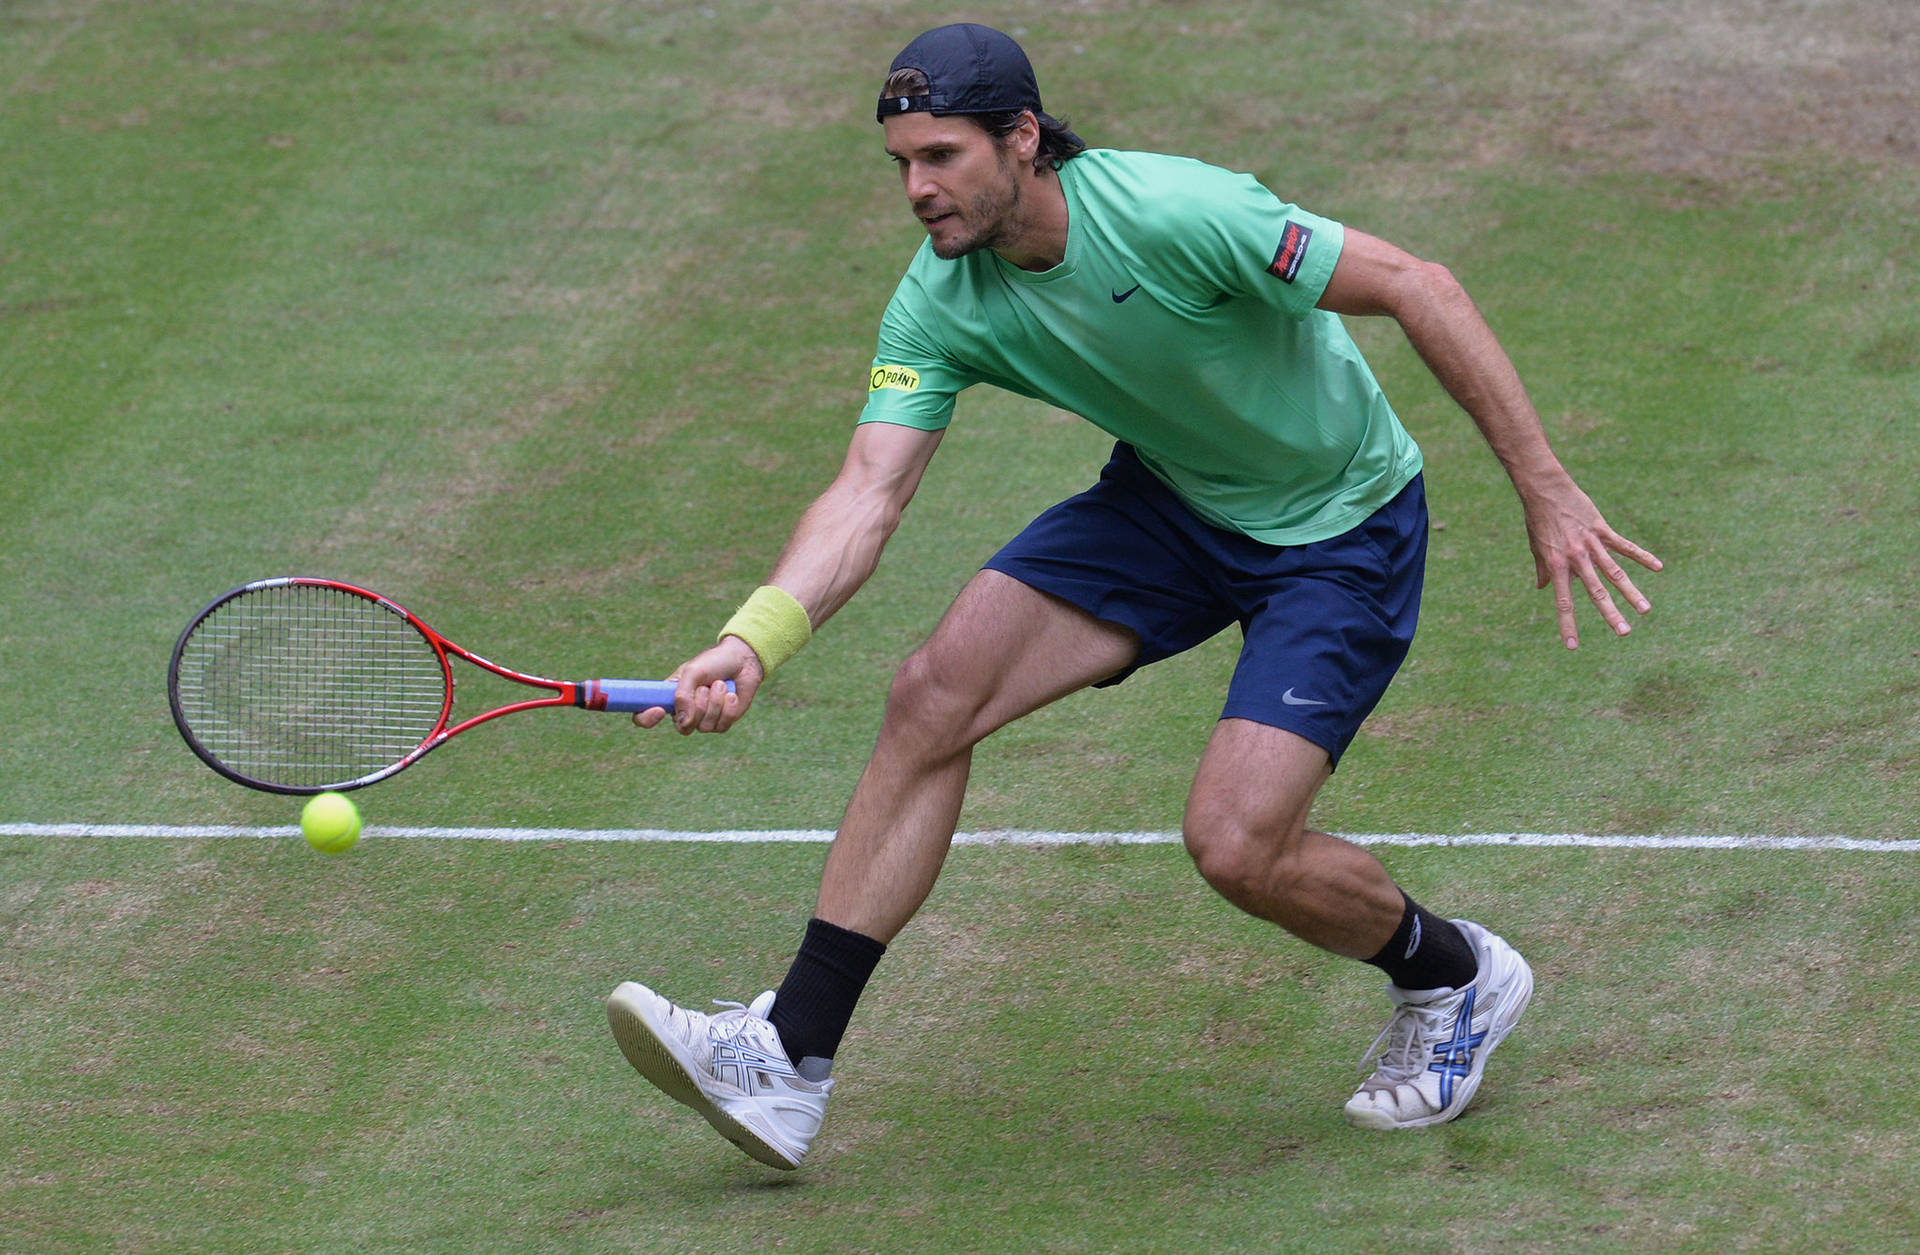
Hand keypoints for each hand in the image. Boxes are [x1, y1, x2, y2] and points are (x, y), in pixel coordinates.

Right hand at [632, 636, 765, 732]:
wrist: (742, 660)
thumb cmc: (712, 662)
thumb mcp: (692, 672)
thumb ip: (683, 695)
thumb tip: (683, 722)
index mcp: (669, 698)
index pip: (644, 717)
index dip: (646, 719)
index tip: (659, 711)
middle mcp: (684, 712)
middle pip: (682, 728)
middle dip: (697, 706)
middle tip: (705, 686)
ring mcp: (703, 719)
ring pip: (704, 726)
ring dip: (715, 703)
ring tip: (720, 684)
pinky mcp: (722, 722)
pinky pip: (721, 726)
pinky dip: (728, 708)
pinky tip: (731, 694)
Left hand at [1520, 477, 1662, 648]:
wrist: (1545, 489)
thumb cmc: (1538, 520)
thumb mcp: (1537, 547)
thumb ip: (1543, 569)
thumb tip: (1542, 588)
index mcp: (1556, 566)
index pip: (1563, 601)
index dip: (1568, 624)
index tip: (1573, 646)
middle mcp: (1575, 558)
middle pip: (1596, 591)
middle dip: (1610, 614)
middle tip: (1624, 633)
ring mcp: (1590, 544)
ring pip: (1615, 572)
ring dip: (1631, 592)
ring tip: (1645, 610)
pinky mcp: (1602, 529)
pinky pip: (1624, 546)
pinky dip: (1641, 556)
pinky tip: (1657, 567)